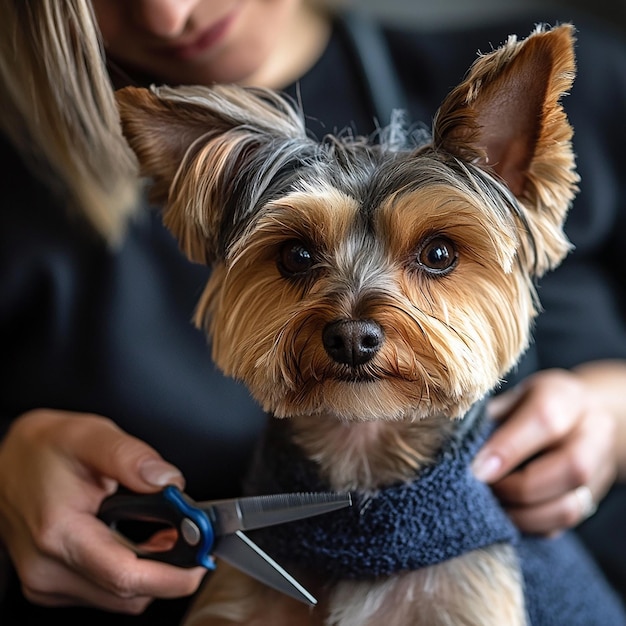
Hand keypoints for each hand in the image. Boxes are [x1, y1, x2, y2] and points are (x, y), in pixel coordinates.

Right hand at [0, 409, 205, 612]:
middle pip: (127, 593)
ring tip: (166, 533)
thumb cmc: (42, 448)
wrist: (5, 462)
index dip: (171, 575)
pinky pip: (103, 591)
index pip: (125, 575)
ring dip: (151, 572)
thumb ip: (132, 457)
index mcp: (59, 532)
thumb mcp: (90, 435)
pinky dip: (129, 572)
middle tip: (189, 536)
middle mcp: (48, 567)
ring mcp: (46, 581)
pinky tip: (140, 543)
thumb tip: (168, 481)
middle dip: (169, 569)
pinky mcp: (49, 583)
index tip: (199, 561)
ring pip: (118, 597)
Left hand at [472, 369, 616, 535]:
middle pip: (570, 468)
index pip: (545, 419)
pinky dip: (530, 526)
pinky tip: (506, 515)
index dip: (509, 448)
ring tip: (491, 505)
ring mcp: (598, 468)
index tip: (477, 469)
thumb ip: (489, 417)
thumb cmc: (528, 405)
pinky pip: (563, 525)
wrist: (578, 416)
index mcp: (565, 396)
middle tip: (482, 488)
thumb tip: (450, 441)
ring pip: (570, 506)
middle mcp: (592, 431)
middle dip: (517, 487)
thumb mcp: (510, 398)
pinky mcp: (591, 499)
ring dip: (523, 514)